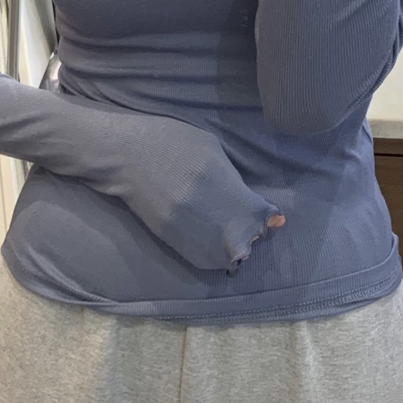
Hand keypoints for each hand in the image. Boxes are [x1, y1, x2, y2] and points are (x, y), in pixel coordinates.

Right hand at [118, 116, 285, 271]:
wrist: (132, 159)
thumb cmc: (176, 145)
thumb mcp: (219, 155)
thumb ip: (238, 183)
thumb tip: (245, 198)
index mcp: (245, 206)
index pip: (270, 220)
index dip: (266, 211)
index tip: (262, 207)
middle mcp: (231, 235)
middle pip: (253, 239)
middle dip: (248, 226)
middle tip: (233, 207)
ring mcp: (206, 248)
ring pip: (231, 255)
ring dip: (230, 240)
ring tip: (217, 218)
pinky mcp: (183, 253)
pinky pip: (208, 257)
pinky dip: (210, 246)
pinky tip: (203, 226)